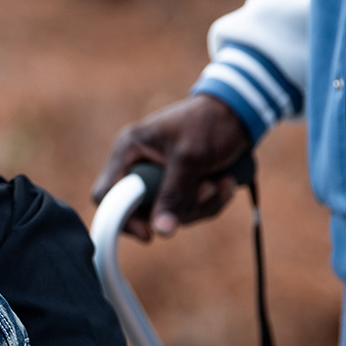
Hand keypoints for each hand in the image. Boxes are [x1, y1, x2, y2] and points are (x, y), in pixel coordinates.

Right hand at [91, 94, 251, 240]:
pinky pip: (186, 209)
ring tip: (220, 183)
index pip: (106, 194)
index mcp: (129, 149)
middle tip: (207, 190)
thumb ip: (173, 194)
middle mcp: (138, 164)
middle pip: (143, 210)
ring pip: (168, 213)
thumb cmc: (209, 123)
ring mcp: (158, 176)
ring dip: (201, 205)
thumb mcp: (190, 158)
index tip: (149, 233)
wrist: (238, 112)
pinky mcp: (177, 184)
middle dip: (179, 208)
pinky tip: (224, 183)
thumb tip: (162, 231)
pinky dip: (209, 203)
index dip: (121, 217)